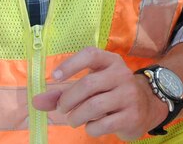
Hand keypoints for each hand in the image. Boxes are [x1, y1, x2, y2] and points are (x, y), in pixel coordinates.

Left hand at [31, 47, 167, 139]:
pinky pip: (103, 124)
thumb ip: (62, 93)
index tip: (55, 77)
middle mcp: (121, 75)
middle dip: (68, 100)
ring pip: (94, 106)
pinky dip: (90, 128)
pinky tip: (91, 126)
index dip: (71, 64)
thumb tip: (36, 101)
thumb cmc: (111, 93)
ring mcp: (128, 95)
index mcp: (110, 62)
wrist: (146, 106)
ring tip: (74, 119)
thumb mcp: (90, 87)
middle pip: (88, 84)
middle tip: (63, 109)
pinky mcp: (131, 116)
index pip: (91, 54)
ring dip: (76, 116)